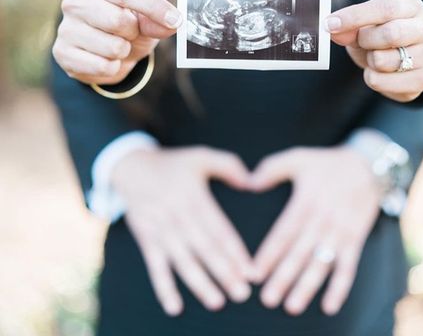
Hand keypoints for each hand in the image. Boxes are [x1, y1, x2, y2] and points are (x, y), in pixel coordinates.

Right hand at [53, 0, 182, 84]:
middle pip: (117, 20)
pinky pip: (102, 67)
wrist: (103, 54)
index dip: (154, 7)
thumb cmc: (125, 28)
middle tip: (131, 34)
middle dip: (133, 32)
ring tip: (117, 47)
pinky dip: (113, 68)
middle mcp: (75, 3)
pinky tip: (106, 60)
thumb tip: (173, 23)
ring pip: (112, 47)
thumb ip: (156, 20)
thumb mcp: (144, 20)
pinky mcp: (63, 53)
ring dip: (123, 52)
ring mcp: (65, 28)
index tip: (176, 20)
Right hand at [111, 145, 253, 315]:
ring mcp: (161, 230)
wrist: (131, 168)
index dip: (236, 251)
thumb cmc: (173, 163)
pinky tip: (175, 307)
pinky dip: (164, 288)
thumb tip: (250, 182)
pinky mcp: (147, 240)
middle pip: (204, 249)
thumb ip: (228, 165)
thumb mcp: (200, 156)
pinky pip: (155, 267)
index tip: (252, 271)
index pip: (219, 229)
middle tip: (242, 293)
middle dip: (224, 273)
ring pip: (183, 261)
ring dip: (199, 284)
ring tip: (217, 302)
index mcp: (194, 197)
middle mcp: (178, 216)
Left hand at [249, 146, 380, 315]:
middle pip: (300, 253)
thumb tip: (249, 182)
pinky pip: (349, 266)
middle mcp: (322, 219)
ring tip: (292, 306)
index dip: (269, 253)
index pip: (284, 232)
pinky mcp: (355, 238)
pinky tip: (329, 306)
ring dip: (307, 286)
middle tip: (267, 299)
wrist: (367, 165)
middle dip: (283, 277)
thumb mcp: (298, 157)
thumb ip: (272, 168)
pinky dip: (340, 287)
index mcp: (306, 201)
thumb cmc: (326, 163)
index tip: (253, 272)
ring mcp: (340, 231)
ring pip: (321, 263)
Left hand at [326, 0, 422, 101]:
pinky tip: (380, 72)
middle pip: (391, 34)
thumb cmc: (380, 35)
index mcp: (413, 7)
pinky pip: (381, 82)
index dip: (355, 16)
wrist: (398, 58)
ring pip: (383, 60)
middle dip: (365, 40)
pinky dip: (371, 77)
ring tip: (374, 56)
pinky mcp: (421, 81)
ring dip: (368, 60)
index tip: (330, 24)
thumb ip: (349, 26)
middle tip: (361, 42)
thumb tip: (332, 28)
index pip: (386, 9)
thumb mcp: (363, 26)